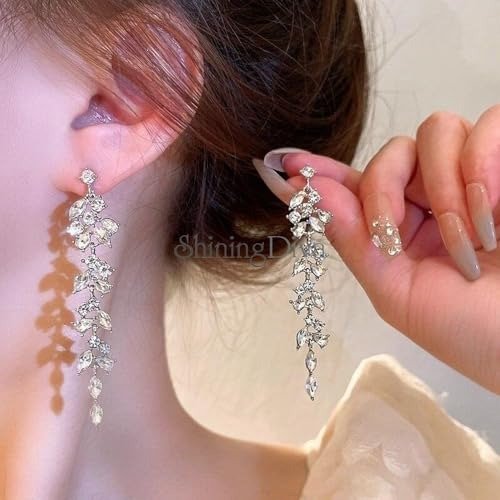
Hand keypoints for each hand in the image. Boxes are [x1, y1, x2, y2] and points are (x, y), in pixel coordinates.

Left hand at [256, 107, 499, 393]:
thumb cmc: (470, 330)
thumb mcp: (398, 292)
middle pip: (390, 152)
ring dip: (442, 187)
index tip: (284, 164)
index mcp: (401, 228)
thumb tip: (310, 192)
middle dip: (382, 189)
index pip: (356, 186)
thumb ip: (353, 242)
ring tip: (469, 242)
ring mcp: (474, 176)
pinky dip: (483, 165)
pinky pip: (490, 124)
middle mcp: (432, 196)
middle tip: (392, 237)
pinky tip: (494, 214)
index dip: (321, 172)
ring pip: (436, 130)